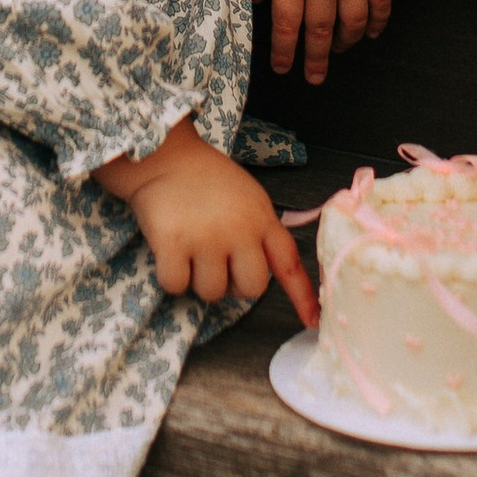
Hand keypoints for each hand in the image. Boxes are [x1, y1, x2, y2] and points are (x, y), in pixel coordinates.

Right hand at [98, 120, 311, 311]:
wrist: (165, 156)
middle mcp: (239, 231)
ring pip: (212, 292)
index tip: (312, 321)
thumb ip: (261, 232)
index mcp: (262, 219)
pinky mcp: (173, 243)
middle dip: (234, 284)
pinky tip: (170, 250)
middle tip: (218, 261)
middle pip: (250, 289)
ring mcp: (206, 238)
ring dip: (199, 279)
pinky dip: (171, 275)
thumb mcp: (249, 198)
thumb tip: (264, 272)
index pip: (288, 263)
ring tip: (191, 248)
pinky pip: (177, 285)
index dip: (302, 296)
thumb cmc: (208, 180)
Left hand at [256, 0, 392, 85]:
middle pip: (321, 31)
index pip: (287, 24)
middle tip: (313, 78)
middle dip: (316, 60)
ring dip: (345, 44)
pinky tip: (370, 33)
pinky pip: (382, 1)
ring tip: (338, 52)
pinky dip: (378, 22)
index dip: (285, 52)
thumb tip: (262, 2)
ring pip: (354, 22)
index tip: (283, 68)